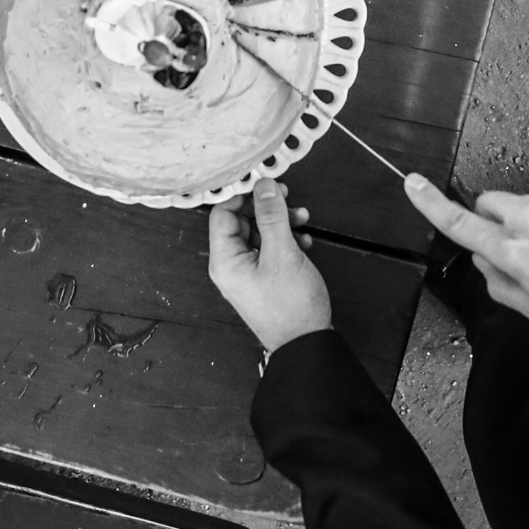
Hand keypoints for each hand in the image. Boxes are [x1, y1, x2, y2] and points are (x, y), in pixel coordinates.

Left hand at [208, 180, 329, 352]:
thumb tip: (263, 186)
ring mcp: (248, 274)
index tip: (264, 184)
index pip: (221, 215)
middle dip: (266, 208)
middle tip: (286, 196)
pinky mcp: (265, 280)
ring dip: (280, 222)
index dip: (242, 196)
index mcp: (225, 261)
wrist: (307, 344)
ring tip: (303, 219)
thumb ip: (272, 216)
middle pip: (241, 222)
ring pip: (259, 234)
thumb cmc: (291, 306)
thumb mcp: (282, 254)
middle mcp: (231, 267)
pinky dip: (286, 240)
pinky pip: (270, 249)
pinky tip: (304, 241)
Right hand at [405, 176, 528, 331]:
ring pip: (523, 204)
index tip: (412, 183)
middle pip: (488, 205)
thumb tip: (484, 262)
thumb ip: (501, 285)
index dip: (431, 204)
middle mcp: (527, 216)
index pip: (459, 223)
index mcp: (511, 249)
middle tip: (516, 251)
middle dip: (492, 222)